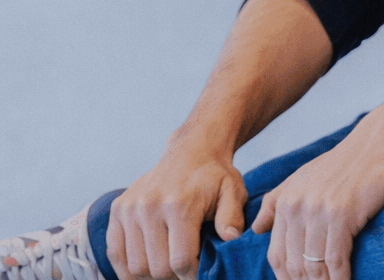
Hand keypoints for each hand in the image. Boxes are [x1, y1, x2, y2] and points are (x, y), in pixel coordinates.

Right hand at [106, 138, 247, 279]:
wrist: (192, 151)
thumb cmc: (214, 176)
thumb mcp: (232, 191)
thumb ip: (232, 217)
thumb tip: (231, 239)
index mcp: (179, 204)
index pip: (180, 261)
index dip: (192, 274)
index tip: (201, 271)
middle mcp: (150, 206)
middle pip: (156, 268)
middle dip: (173, 277)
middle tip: (185, 270)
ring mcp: (130, 208)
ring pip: (134, 267)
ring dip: (151, 275)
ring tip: (169, 267)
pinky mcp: (118, 209)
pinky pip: (115, 253)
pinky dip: (127, 269)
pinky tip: (146, 265)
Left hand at [253, 113, 383, 279]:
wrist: (380, 141)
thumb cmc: (345, 162)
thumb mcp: (305, 176)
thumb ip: (276, 201)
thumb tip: (256, 229)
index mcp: (287, 201)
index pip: (277, 255)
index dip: (286, 278)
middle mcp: (298, 206)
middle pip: (294, 265)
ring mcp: (320, 211)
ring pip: (314, 267)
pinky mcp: (343, 215)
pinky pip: (337, 260)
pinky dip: (340, 279)